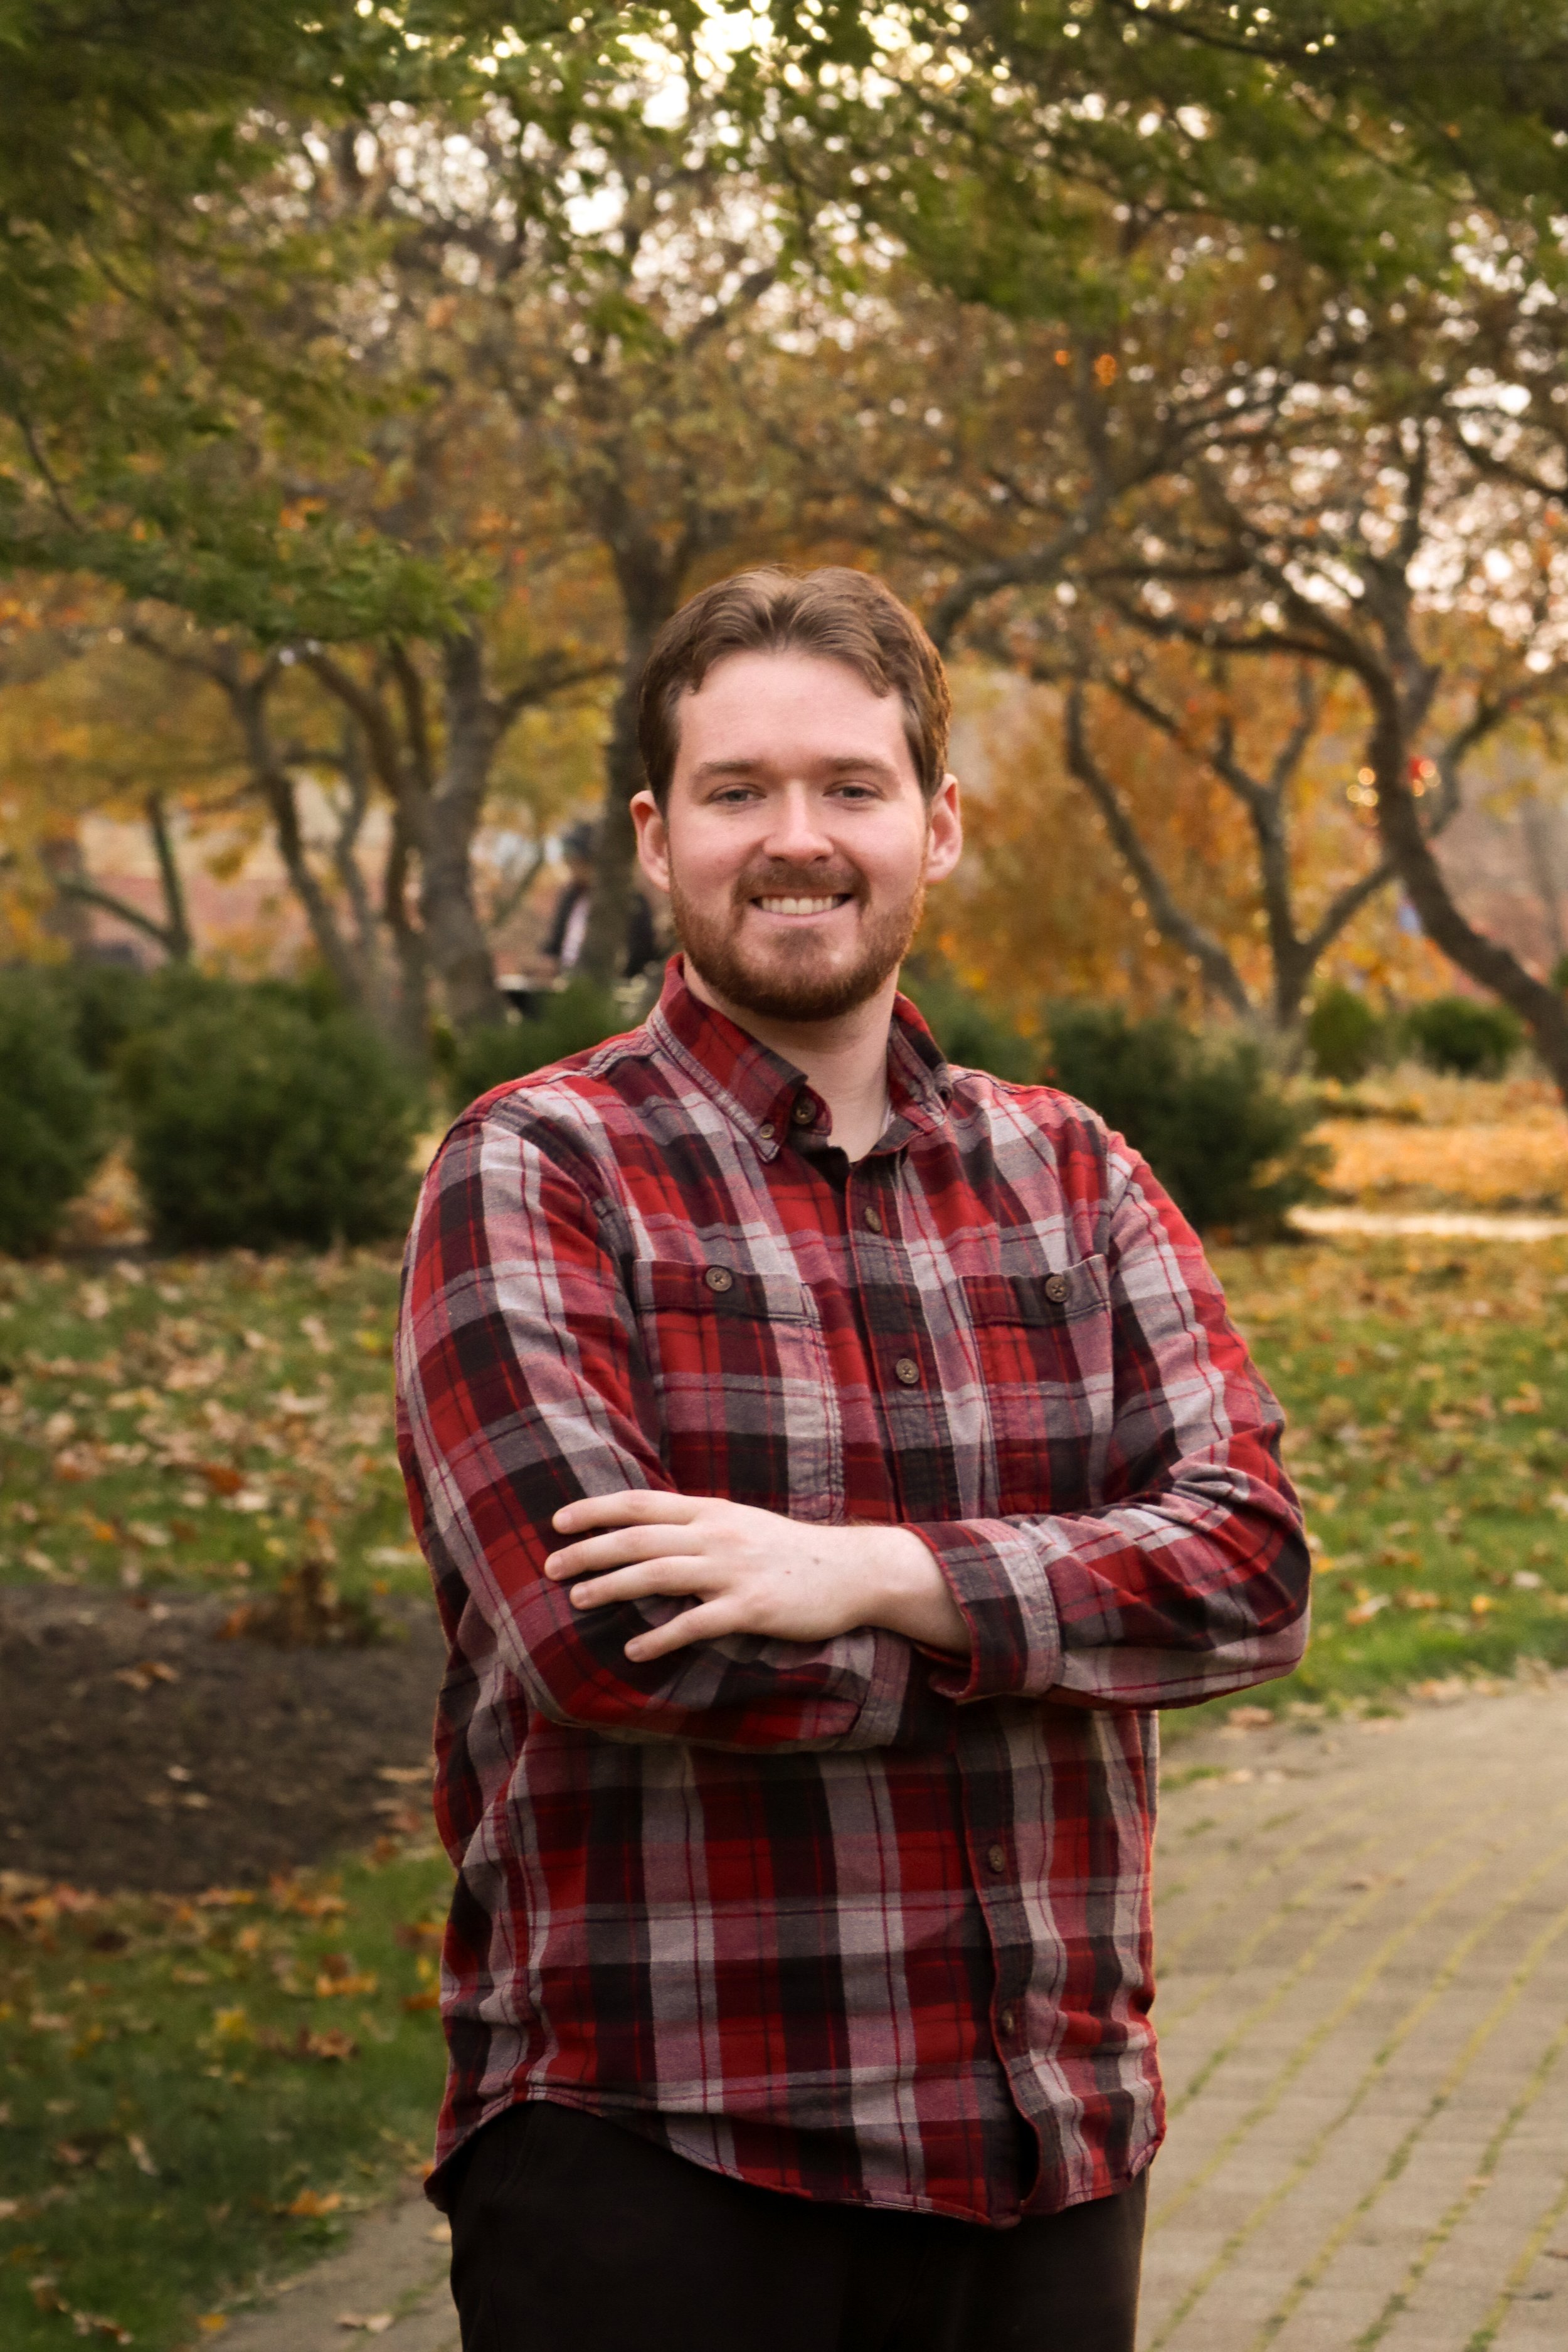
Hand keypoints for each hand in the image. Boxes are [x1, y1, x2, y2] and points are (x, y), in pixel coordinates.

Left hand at [544, 1491, 968, 1664]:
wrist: (854, 1571)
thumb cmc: (790, 1552)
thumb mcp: (741, 1525)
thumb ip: (697, 1527)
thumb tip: (647, 1535)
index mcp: (712, 1512)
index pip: (641, 1503)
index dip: (596, 1510)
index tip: (558, 1521)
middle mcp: (717, 1535)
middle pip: (640, 1537)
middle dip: (589, 1549)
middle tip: (549, 1564)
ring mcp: (734, 1570)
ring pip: (659, 1573)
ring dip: (613, 1586)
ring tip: (576, 1599)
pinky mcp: (753, 1607)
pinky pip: (697, 1622)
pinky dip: (662, 1636)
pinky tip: (634, 1650)